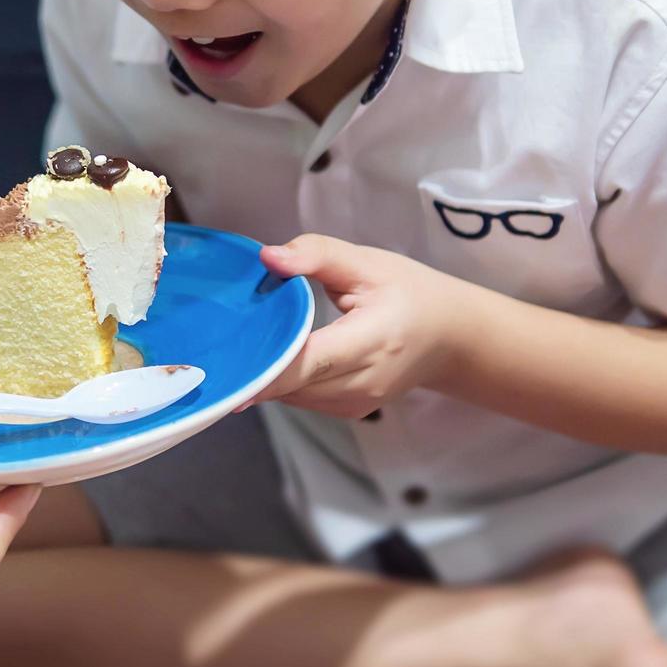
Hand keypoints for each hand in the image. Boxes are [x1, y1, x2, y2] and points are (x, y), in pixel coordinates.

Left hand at [244, 234, 466, 418]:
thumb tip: (268, 258)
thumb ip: (316, 254)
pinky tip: (274, 357)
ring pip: (292, 396)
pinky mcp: (350, 411)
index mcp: (373, 340)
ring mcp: (358, 403)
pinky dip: (284, 381)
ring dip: (267, 374)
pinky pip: (302, 399)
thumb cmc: (410, 293)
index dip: (265, 365)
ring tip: (243, 344)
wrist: (451, 337)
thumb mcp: (368, 262)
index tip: (227, 359)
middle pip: (293, 383)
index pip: (309, 361)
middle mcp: (366, 381)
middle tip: (216, 344)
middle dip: (255, 365)